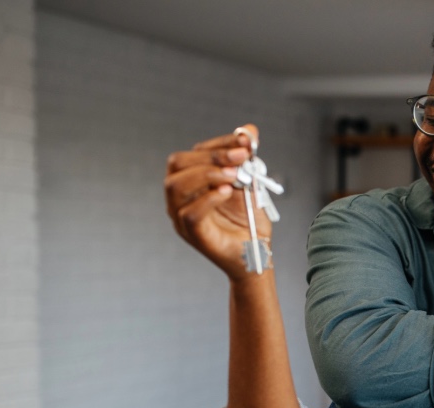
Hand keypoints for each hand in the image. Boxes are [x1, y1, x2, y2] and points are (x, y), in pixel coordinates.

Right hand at [164, 124, 269, 279]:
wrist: (257, 252)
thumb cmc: (249, 220)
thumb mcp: (251, 184)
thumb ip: (247, 159)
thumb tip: (249, 130)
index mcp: (191, 181)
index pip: (194, 153)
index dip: (220, 143)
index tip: (245, 140)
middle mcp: (180, 197)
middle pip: (178, 164)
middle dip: (212, 156)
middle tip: (242, 157)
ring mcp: (181, 216)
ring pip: (176, 186)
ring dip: (207, 174)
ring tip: (234, 175)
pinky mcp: (193, 235)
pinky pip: (189, 214)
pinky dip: (208, 199)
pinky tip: (226, 193)